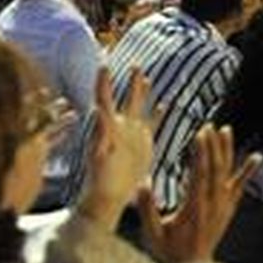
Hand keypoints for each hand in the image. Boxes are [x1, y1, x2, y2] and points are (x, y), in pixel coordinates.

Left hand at [77, 66, 157, 231]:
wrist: (109, 198)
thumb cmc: (100, 181)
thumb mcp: (98, 156)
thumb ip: (100, 133)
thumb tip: (97, 111)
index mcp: (108, 128)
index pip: (104, 99)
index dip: (104, 82)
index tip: (104, 65)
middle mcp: (120, 127)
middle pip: (126, 98)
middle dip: (130, 81)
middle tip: (134, 64)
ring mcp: (132, 135)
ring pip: (140, 108)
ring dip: (142, 92)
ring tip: (145, 77)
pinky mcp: (143, 145)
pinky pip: (153, 124)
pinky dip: (159, 114)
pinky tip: (166, 104)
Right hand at [137, 124, 260, 262]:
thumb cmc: (170, 250)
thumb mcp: (152, 233)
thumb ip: (146, 208)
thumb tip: (143, 182)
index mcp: (194, 207)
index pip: (200, 173)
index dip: (201, 153)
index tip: (200, 134)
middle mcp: (212, 203)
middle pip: (215, 168)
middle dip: (212, 145)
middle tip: (209, 126)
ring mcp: (223, 205)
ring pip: (227, 173)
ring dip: (227, 151)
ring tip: (226, 131)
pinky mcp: (228, 208)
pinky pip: (240, 186)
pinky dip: (248, 171)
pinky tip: (257, 158)